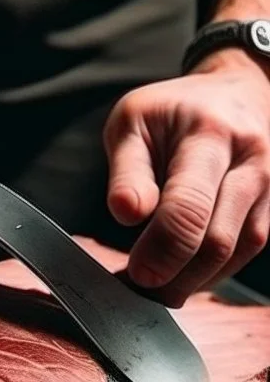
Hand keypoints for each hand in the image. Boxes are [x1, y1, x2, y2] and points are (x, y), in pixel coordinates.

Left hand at [103, 50, 269, 303]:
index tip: (134, 271)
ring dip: (192, 281)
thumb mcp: (133, 122)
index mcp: (209, 134)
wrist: (236, 93)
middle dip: (175, 275)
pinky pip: (243, 253)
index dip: (162, 247)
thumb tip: (127, 214)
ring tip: (152, 288)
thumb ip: (127, 171)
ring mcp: (267, 188)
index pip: (190, 204)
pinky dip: (209, 273)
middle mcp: (249, 162)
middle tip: (136, 288)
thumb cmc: (172, 111)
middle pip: (218, 239)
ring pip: (235, 253)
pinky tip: (180, 275)